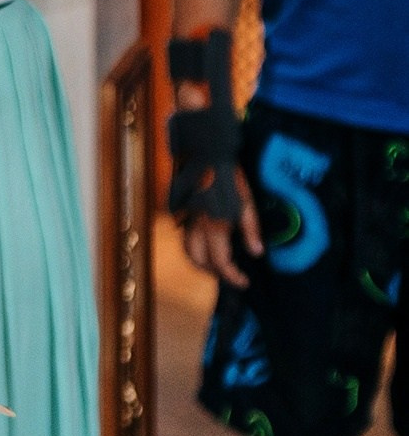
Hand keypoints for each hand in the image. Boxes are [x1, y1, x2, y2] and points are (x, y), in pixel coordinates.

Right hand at [182, 172, 263, 288]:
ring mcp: (185, 218)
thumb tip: (256, 252)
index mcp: (215, 226)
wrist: (204, 153)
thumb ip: (250, 229)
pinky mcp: (180, 211)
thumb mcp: (247, 202)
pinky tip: (207, 241)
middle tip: (230, 273)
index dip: (232, 276)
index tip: (244, 282)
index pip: (220, 262)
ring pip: (187, 250)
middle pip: (198, 261)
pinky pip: (184, 236)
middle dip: (213, 271)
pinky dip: (195, 245)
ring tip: (217, 261)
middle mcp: (196, 226)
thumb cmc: (229, 176)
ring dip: (201, 261)